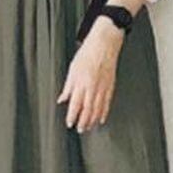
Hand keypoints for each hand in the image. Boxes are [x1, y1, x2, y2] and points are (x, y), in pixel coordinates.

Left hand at [57, 16, 124, 131]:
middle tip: (80, 129)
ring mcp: (103, 87)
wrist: (105, 43)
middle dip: (83, 121)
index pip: (75, 104)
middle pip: (87, 109)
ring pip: (97, 108)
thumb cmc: (88, 53)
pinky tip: (101, 119)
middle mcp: (92, 87)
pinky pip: (107, 102)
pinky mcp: (110, 85)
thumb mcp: (72, 69)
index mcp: (81, 82)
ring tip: (88, 127)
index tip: (70, 123)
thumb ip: (68, 87)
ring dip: (92, 120)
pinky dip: (104, 112)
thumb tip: (62, 99)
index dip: (72, 116)